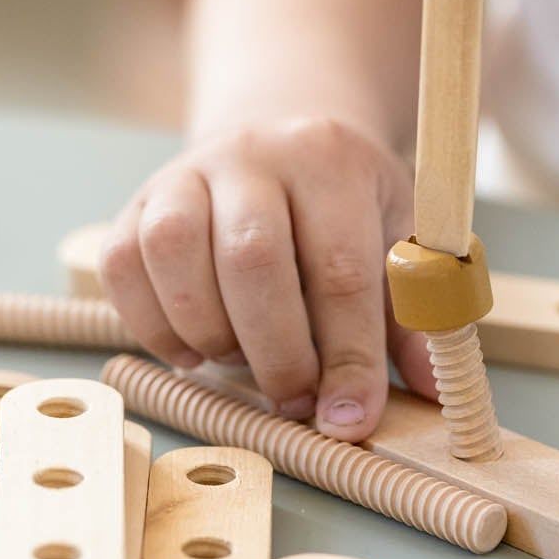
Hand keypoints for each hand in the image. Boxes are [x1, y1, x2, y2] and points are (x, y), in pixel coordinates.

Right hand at [98, 118, 437, 440]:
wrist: (278, 139)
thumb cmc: (344, 205)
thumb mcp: (396, 239)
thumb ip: (414, 315)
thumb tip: (434, 394)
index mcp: (330, 157)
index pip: (340, 267)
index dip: (347, 356)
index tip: (349, 419)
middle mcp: (253, 153)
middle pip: (252, 259)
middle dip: (276, 352)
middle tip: (296, 397)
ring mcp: (186, 173)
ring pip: (176, 254)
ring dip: (210, 334)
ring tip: (243, 361)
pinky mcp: (136, 203)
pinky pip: (124, 266)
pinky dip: (154, 325)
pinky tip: (193, 346)